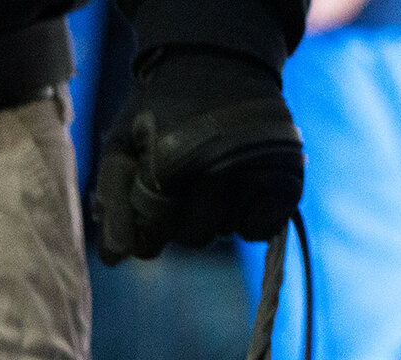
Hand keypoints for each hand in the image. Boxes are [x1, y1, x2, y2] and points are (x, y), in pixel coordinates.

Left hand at [92, 49, 305, 264]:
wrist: (217, 58)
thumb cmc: (160, 108)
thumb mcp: (122, 144)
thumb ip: (113, 202)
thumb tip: (114, 260)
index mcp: (172, 159)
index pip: (152, 236)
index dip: (146, 221)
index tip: (148, 187)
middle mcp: (220, 166)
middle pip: (192, 239)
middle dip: (181, 218)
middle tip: (184, 176)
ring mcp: (258, 171)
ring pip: (224, 232)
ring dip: (214, 213)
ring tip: (212, 169)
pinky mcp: (287, 177)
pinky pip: (259, 230)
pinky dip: (248, 218)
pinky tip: (239, 184)